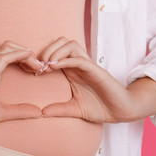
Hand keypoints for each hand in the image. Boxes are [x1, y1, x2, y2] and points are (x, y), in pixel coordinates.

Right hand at [0, 40, 42, 135]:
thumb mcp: (1, 113)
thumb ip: (19, 111)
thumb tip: (37, 112)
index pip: (8, 55)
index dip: (24, 58)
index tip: (34, 70)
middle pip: (9, 46)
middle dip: (26, 53)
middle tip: (38, 67)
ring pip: (7, 48)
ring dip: (25, 53)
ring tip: (36, 66)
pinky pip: (4, 57)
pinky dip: (20, 55)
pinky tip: (30, 62)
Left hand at [39, 36, 155, 122]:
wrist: (121, 111)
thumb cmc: (100, 108)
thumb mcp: (74, 109)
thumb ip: (59, 109)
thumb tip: (41, 113)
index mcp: (72, 71)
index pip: (56, 53)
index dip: (43, 57)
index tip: (34, 70)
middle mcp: (79, 65)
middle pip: (62, 42)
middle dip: (47, 50)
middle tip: (39, 65)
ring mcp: (88, 66)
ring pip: (70, 45)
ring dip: (55, 51)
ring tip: (46, 65)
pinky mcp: (96, 70)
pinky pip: (79, 59)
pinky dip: (65, 60)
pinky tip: (54, 67)